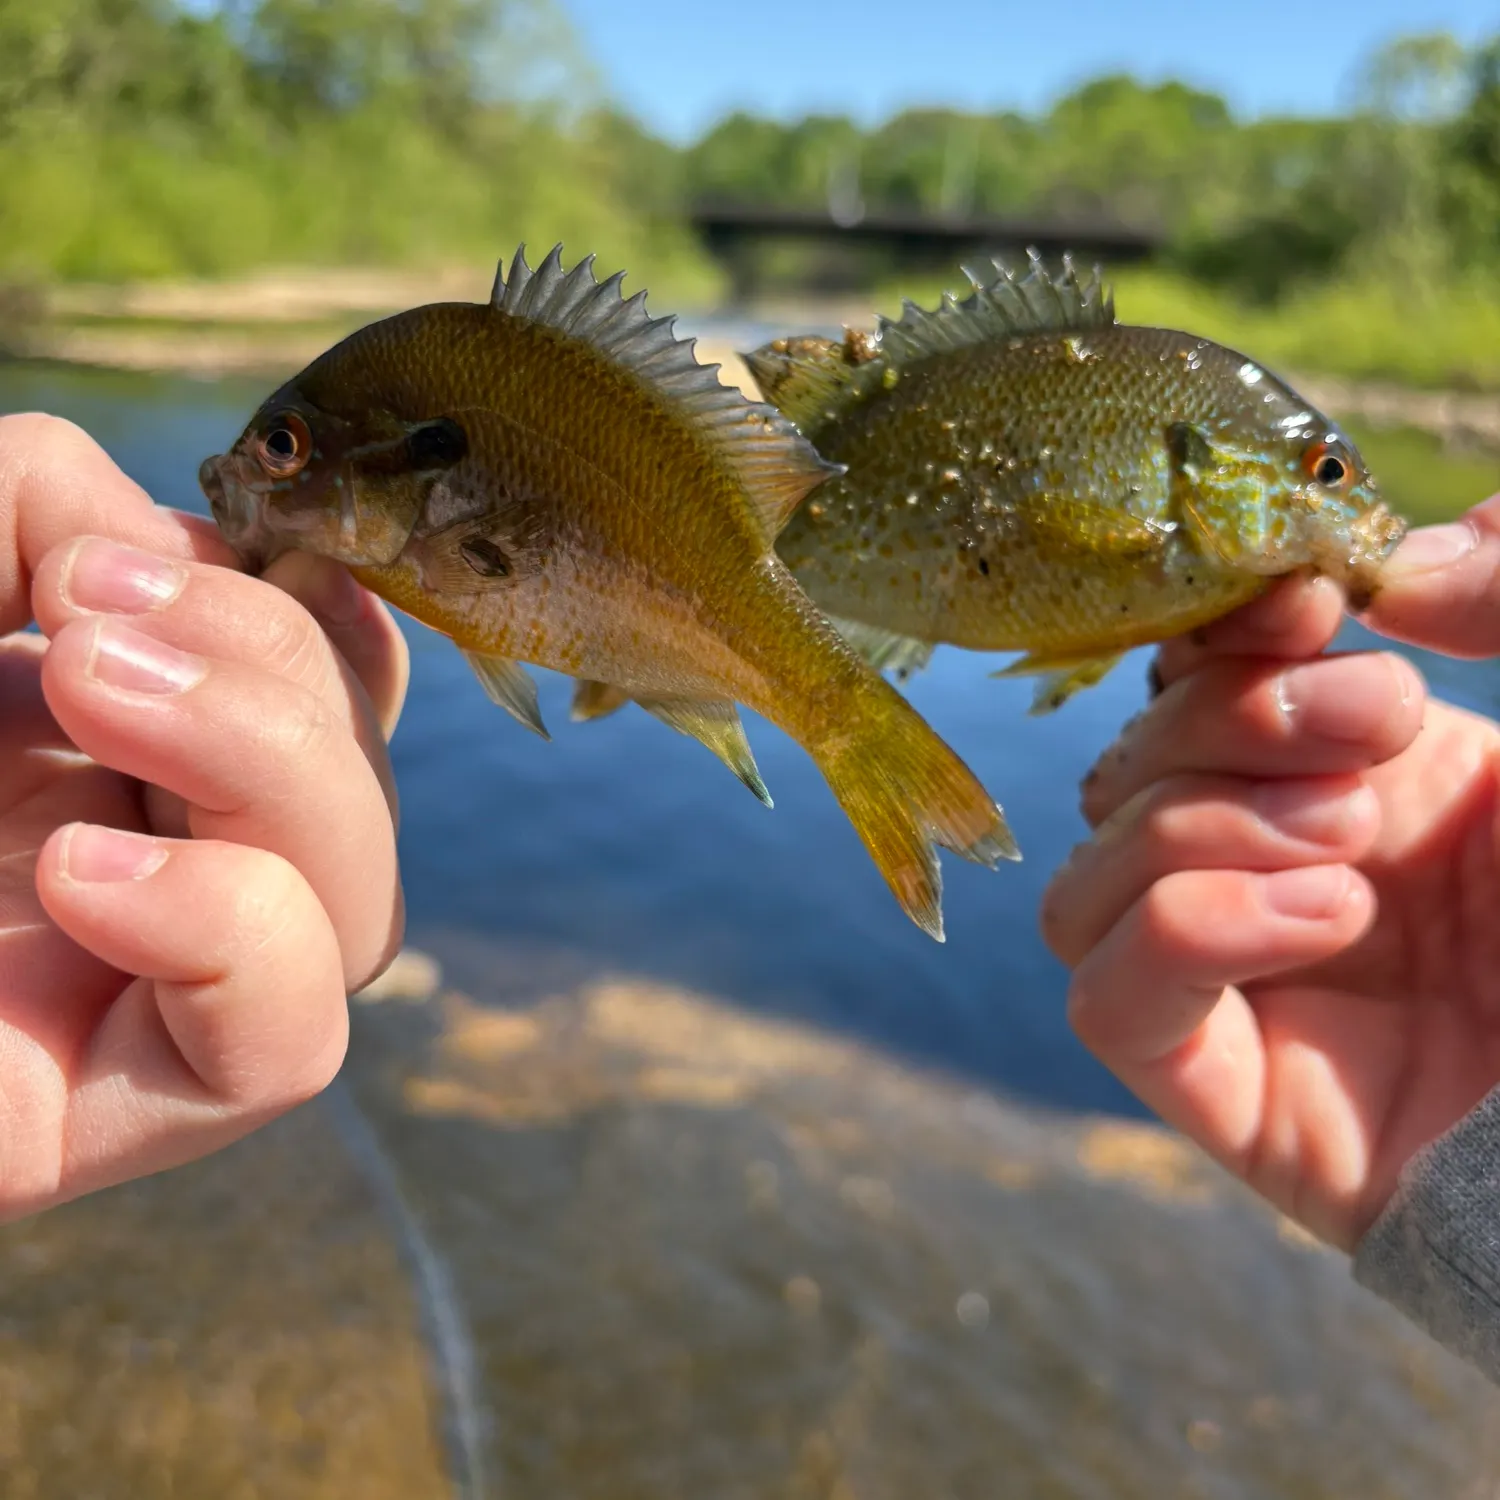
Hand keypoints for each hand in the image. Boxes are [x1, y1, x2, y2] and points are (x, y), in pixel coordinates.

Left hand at [0, 414, 407, 1217]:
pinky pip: (286, 1049)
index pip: (334, 704)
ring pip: (360, 913)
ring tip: (87, 688)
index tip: (139, 561)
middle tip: (90, 624)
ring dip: (271, 768)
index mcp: (130, 753)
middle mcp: (163, 864)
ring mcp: (145, 993)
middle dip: (269, 671)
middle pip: (358, 789)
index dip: (309, 621)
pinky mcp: (107, 1113)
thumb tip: (143, 549)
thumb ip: (26, 500)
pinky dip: (234, 934)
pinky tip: (82, 875)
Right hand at [1041, 497, 1499, 1251]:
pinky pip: (1106, 999)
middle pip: (1125, 772)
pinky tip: (1328, 917)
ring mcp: (1240, 985)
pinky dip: (1181, 929)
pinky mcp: (1225, 1094)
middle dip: (1228, 721)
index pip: (1187, 689)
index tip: (1312, 604)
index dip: (1214, 634)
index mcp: (1349, 783)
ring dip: (1195, 825)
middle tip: (1380, 725)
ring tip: (1355, 841)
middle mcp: (1268, 874)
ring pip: (1085, 881)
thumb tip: (1392, 566)